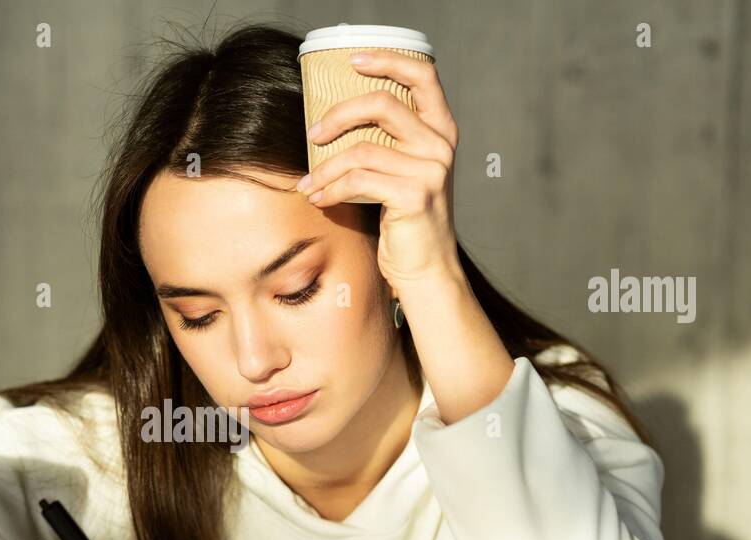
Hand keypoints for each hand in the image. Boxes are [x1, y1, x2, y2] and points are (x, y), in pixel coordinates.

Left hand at [296, 50, 463, 294]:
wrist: (426, 269)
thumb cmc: (406, 220)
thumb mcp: (403, 172)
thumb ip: (387, 143)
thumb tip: (333, 120)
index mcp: (441, 130)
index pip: (423, 74)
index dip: (387, 60)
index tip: (353, 61)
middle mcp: (441, 144)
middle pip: (382, 104)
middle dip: (338, 116)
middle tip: (313, 134)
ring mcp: (431, 169)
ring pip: (361, 149)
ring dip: (325, 167)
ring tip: (309, 183)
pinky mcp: (414, 195)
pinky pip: (359, 180)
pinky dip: (331, 189)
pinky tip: (320, 199)